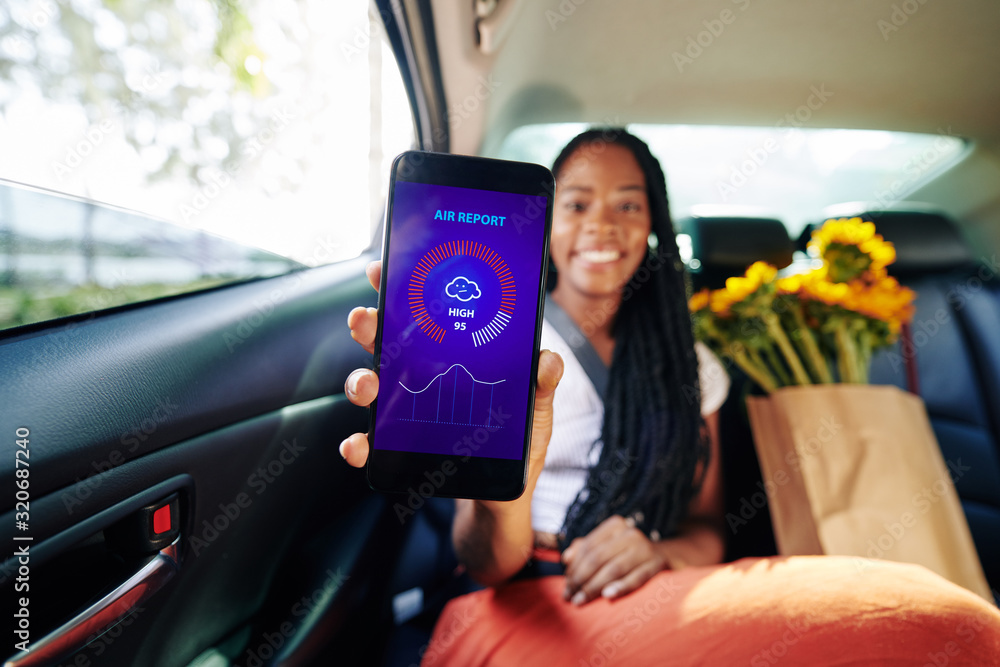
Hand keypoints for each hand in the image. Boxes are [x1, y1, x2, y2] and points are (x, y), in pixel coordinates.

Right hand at [339, 260, 563, 474]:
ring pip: (370, 386)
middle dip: (368, 325)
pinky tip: (360, 445)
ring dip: (359, 381)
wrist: (503, 493)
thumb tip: (548, 361)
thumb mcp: (535, 410)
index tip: (381, 268)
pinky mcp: (399, 448)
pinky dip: (358, 444)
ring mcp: (406, 411)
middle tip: (366, 319)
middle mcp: (421, 377)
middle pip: (384, 342)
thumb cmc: (517, 443)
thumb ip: (541, 385)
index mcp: (451, 356)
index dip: (398, 289)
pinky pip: (370, 442)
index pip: (421, 315)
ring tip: (368, 386)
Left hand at [561, 515, 667, 604]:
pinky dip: (621, 587)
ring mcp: (645, 548)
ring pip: (614, 569)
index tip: (565, 584)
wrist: (665, 556)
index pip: (588, 546)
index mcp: (615, 525)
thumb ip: (585, 549)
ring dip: (594, 587)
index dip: (574, 566)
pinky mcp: (657, 564)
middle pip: (598, 558)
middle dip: (580, 579)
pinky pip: (636, 577)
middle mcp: (630, 533)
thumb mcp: (607, 545)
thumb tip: (566, 559)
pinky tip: (607, 596)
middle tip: (569, 596)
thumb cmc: (628, 553)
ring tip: (580, 600)